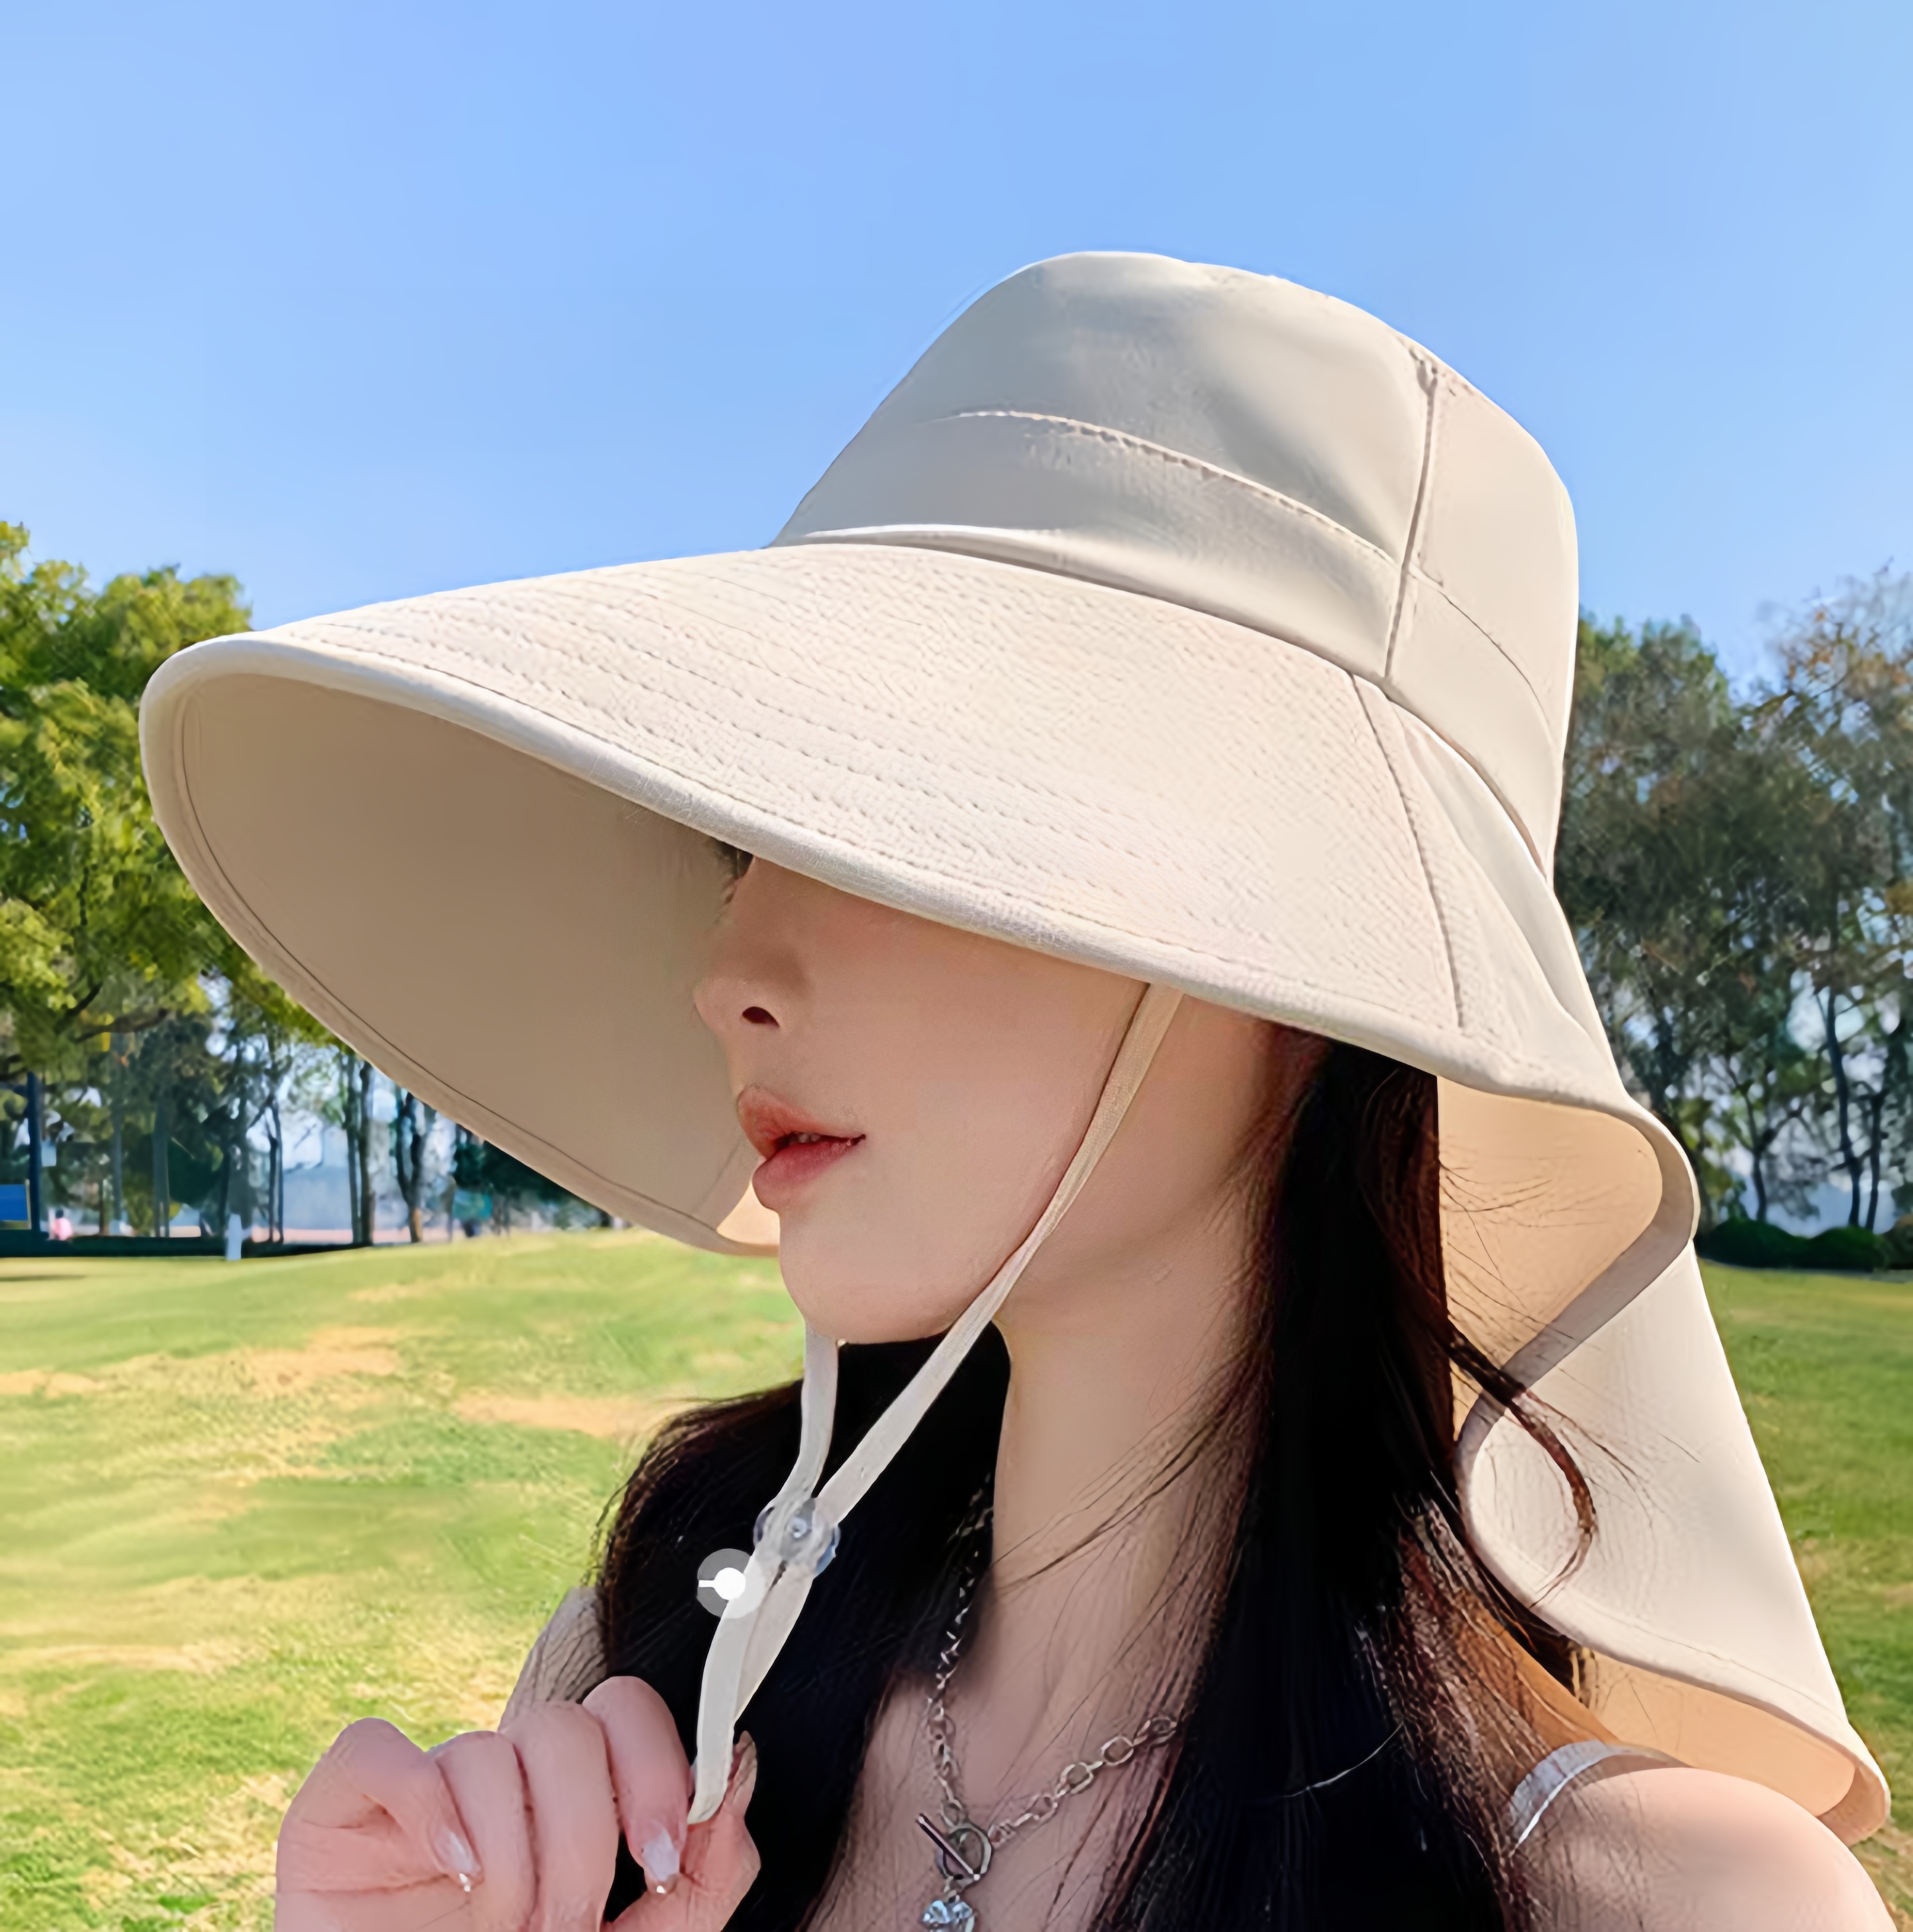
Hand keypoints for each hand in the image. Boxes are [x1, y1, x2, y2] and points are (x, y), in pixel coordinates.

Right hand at [275, 1679, 759, 1930]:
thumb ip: (704, 1875)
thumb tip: (739, 1767)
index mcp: (565, 1797)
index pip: (623, 1709)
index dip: (655, 1762)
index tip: (664, 1852)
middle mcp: (497, 1779)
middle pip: (564, 1725)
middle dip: (583, 1832)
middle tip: (571, 1921)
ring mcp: (418, 1791)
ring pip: (486, 1749)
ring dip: (511, 1855)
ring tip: (501, 1926)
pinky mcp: (338, 1810)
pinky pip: (377, 1749)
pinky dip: (423, 1803)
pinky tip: (453, 1871)